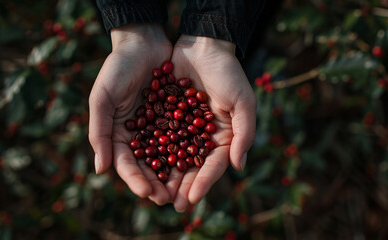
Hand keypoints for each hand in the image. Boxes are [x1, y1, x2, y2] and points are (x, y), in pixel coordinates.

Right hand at [88, 24, 172, 204]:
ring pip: (167, 156)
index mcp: (118, 135)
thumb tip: (100, 170)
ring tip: (184, 190)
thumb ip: (98, 132)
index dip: (136, 180)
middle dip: (157, 183)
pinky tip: (198, 163)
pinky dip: (188, 151)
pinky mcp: (176, 118)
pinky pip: (183, 138)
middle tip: (169, 200)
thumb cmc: (117, 69)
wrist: (143, 44)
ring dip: (174, 175)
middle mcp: (138, 135)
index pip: (126, 164)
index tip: (147, 193)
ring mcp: (158, 127)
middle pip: (148, 166)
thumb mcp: (102, 98)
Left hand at [166, 35, 256, 210]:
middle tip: (171, 204)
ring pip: (173, 157)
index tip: (192, 199)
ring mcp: (183, 128)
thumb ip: (244, 134)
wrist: (203, 45)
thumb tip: (239, 167)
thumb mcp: (243, 102)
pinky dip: (151, 153)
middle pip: (192, 167)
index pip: (213, 165)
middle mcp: (202, 137)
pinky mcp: (166, 117)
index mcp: (223, 137)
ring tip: (155, 193)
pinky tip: (143, 167)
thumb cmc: (228, 73)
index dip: (203, 183)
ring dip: (165, 176)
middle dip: (182, 186)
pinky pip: (158, 138)